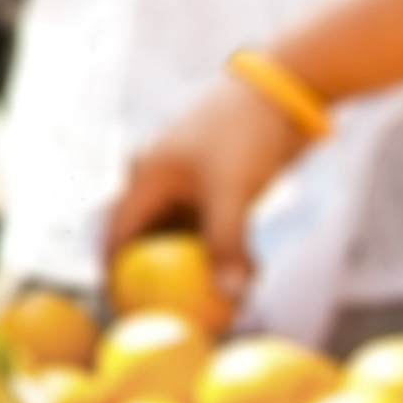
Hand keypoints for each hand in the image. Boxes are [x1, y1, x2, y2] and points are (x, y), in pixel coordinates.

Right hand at [104, 75, 314, 315]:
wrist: (286, 88)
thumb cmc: (247, 134)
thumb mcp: (233, 192)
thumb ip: (228, 244)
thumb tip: (230, 296)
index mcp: (148, 177)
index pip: (117, 236)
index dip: (116, 275)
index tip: (126, 310)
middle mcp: (163, 181)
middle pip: (150, 240)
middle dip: (161, 278)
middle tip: (176, 313)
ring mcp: (192, 182)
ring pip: (186, 235)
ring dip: (200, 265)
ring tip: (219, 300)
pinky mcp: (221, 182)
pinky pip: (213, 226)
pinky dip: (224, 249)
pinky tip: (250, 272)